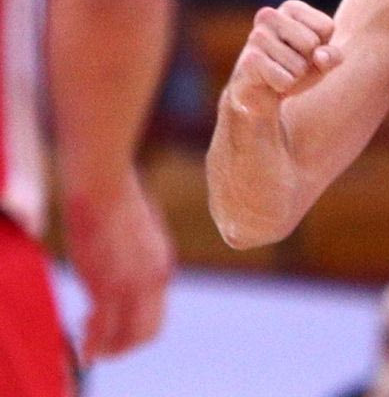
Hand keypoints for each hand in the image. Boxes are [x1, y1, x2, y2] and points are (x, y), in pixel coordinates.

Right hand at [64, 174, 173, 363]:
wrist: (102, 184)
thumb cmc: (113, 198)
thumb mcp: (136, 230)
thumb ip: (135, 252)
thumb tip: (125, 254)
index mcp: (162, 265)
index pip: (157, 313)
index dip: (136, 327)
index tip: (113, 325)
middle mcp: (154, 279)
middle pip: (148, 332)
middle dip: (125, 346)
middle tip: (101, 345)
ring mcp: (132, 284)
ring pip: (127, 337)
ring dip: (108, 349)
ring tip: (89, 348)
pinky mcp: (107, 284)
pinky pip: (103, 329)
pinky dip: (93, 343)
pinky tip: (82, 343)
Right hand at [228, 0, 342, 112]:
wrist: (261, 93)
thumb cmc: (297, 68)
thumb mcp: (323, 60)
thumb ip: (332, 56)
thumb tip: (320, 56)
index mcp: (291, 7)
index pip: (326, 27)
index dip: (322, 47)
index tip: (305, 50)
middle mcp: (269, 15)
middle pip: (311, 44)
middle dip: (307, 62)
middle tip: (291, 64)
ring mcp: (256, 36)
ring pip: (299, 66)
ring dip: (295, 77)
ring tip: (279, 71)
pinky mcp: (250, 60)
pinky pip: (285, 80)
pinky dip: (283, 86)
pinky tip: (269, 81)